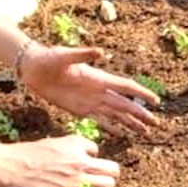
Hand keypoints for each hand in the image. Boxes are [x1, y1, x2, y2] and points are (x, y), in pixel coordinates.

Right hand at [0, 135, 119, 186]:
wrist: (9, 168)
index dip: (88, 156)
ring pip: (109, 184)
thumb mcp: (51, 143)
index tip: (78, 161)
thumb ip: (68, 149)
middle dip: (108, 172)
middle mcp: (81, 161)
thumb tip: (77, 157)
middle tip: (99, 176)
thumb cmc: (24, 154)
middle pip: (113, 169)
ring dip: (102, 186)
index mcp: (75, 143)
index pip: (95, 150)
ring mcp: (78, 179)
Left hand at [19, 43, 158, 134]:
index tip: (155, 101)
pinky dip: (112, 128)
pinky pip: (100, 121)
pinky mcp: (80, 110)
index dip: (141, 94)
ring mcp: (90, 101)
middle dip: (140, 114)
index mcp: (98, 78)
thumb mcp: (63, 55)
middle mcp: (98, 90)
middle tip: (155, 123)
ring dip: (130, 123)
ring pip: (116, 114)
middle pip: (125, 104)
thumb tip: (101, 52)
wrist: (31, 68)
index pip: (125, 87)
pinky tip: (121, 135)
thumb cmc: (47, 58)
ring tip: (144, 132)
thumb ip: (81, 54)